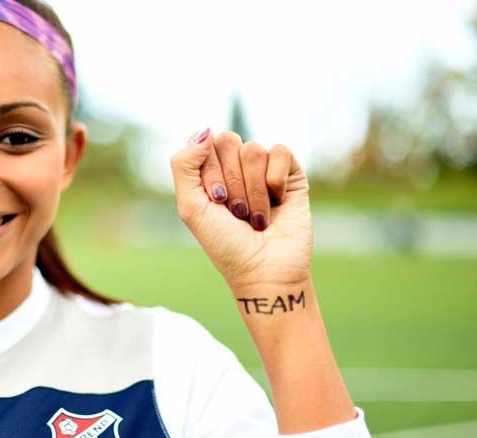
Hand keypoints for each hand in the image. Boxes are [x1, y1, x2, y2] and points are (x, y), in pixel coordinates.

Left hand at [169, 129, 312, 290]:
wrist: (263, 270)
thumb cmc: (224, 243)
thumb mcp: (190, 206)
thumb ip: (184, 164)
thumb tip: (206, 129)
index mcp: (209, 170)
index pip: (205, 143)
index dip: (211, 175)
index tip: (217, 203)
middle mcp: (235, 165)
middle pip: (229, 140)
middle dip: (231, 181)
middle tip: (236, 211)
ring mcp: (264, 168)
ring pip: (254, 150)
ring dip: (253, 190)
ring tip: (256, 216)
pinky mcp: (291, 173)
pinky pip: (280, 151)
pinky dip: (276, 181)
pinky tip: (278, 202)